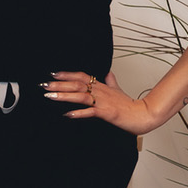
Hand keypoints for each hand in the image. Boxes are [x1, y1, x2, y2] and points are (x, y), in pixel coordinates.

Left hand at [44, 70, 161, 133]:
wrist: (143, 115)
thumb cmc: (130, 105)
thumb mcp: (118, 90)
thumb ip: (111, 81)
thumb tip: (108, 73)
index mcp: (101, 86)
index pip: (81, 76)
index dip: (67, 74)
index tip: (53, 74)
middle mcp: (100, 91)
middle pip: (77, 84)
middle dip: (59, 84)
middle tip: (44, 85)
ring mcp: (103, 101)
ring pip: (80, 96)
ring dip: (64, 96)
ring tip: (50, 96)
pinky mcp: (106, 112)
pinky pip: (90, 112)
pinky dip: (78, 113)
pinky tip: (67, 114)